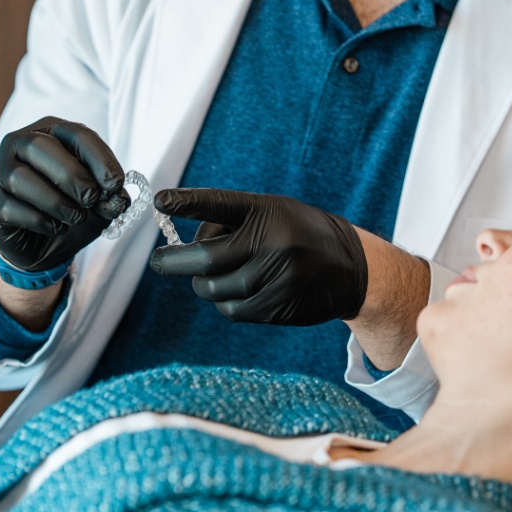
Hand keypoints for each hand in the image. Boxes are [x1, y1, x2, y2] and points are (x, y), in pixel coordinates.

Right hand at [0, 118, 125, 273]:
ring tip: (76, 217)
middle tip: (92, 199)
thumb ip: (110, 197)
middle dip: (72, 175)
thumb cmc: (71, 210)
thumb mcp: (99, 203)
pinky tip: (56, 227)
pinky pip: (13, 207)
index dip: (99, 158)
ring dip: (57, 201)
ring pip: (22, 177)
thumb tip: (116, 199)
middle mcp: (20, 144)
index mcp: (52, 132)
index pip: (76, 134)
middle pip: (40, 146)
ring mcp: (1, 173)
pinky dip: (41, 221)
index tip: (116, 184)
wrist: (43, 246)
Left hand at [150, 189, 368, 325]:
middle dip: (174, 263)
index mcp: (267, 211)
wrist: (350, 266)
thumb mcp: (272, 212)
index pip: (221, 203)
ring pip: (214, 290)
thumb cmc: (298, 233)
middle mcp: (273, 243)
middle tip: (160, 261)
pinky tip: (240, 290)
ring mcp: (276, 278)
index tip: (161, 200)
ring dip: (204, 284)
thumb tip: (185, 247)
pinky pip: (231, 310)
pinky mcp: (278, 307)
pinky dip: (225, 302)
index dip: (189, 202)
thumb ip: (231, 224)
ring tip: (219, 273)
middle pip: (206, 260)